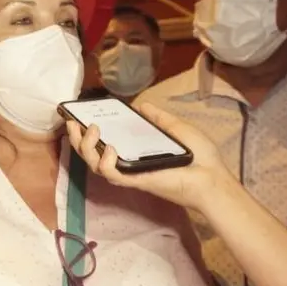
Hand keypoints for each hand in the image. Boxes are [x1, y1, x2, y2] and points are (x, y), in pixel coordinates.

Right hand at [66, 102, 236, 211]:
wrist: (213, 177)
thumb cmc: (200, 157)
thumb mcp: (177, 129)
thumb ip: (159, 119)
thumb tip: (141, 105)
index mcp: (135, 154)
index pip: (105, 147)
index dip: (89, 136)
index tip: (81, 118)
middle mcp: (128, 165)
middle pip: (92, 156)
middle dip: (78, 140)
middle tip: (73, 124)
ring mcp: (130, 174)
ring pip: (95, 165)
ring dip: (86, 147)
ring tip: (90, 129)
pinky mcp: (135, 180)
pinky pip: (111, 174)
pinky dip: (104, 161)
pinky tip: (109, 147)